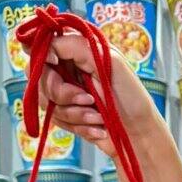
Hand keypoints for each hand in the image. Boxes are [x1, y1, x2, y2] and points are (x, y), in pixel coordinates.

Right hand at [35, 34, 181, 181]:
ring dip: (76, 114)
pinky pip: (57, 121)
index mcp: (79, 51)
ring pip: (48, 103)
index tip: (54, 64)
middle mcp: (70, 70)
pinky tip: (98, 128)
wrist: (140, 136)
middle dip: (63, 94)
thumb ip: (75, 45)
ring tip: (99, 117)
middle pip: (41, 79)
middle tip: (89, 100)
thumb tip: (46, 46)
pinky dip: (80, 127)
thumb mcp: (108, 61)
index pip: (42, 46)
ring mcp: (67, 94)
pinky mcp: (69, 115)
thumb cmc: (131, 98)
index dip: (42, 57)